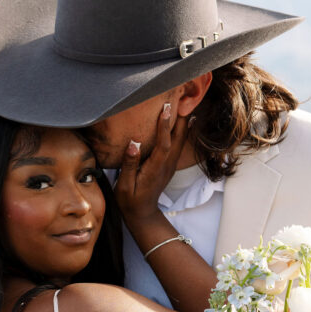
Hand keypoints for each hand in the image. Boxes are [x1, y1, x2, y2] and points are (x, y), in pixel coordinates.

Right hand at [114, 103, 189, 229]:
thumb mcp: (124, 186)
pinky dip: (182, 130)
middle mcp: (166, 165)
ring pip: (180, 140)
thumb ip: (129, 165)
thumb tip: (133, 144)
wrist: (142, 214)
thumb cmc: (129, 201)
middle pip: (177, 138)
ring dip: (183, 121)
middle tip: (182, 96)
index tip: (166, 107)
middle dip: (180, 117)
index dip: (164, 125)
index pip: (163, 143)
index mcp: (155, 168)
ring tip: (186, 102)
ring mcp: (169, 165)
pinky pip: (178, 144)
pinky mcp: (168, 164)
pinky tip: (185, 120)